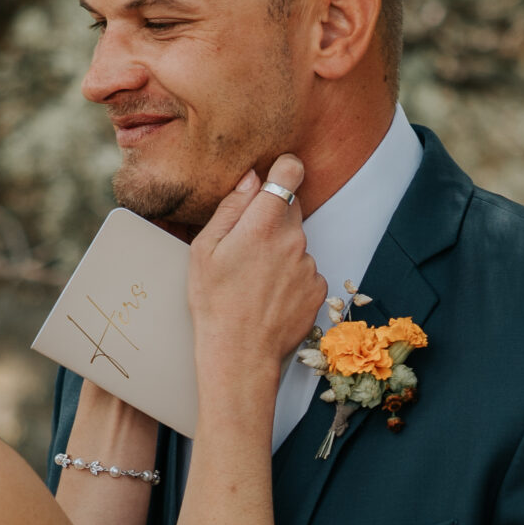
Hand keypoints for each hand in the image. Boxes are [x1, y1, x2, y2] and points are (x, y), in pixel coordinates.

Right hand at [187, 155, 325, 407]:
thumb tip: (251, 177)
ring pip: (297, 243)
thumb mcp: (205, 250)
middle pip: (291, 208)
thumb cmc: (214, 302)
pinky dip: (292, 278)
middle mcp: (294, 239)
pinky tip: (270, 297)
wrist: (240, 354)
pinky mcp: (318, 288)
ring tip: (255, 282)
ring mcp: (309, 264)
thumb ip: (231, 207)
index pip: (291, 171)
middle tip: (247, 248)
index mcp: (264, 223)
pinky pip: (306, 271)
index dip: (284, 169)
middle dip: (273, 218)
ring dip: (281, 252)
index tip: (274, 178)